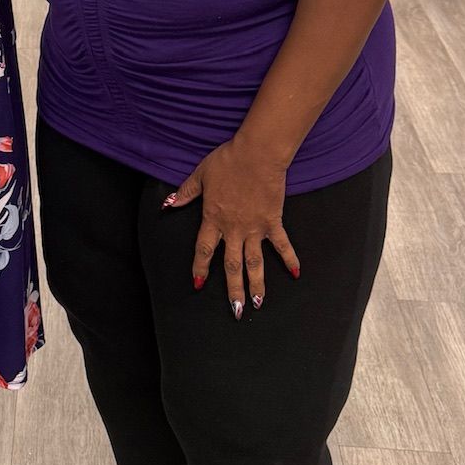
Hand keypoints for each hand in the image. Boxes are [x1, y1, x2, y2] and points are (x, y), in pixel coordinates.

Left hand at [165, 134, 299, 317]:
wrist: (256, 154)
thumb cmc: (227, 161)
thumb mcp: (200, 175)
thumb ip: (186, 192)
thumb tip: (168, 204)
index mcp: (213, 218)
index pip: (204, 249)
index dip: (200, 267)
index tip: (198, 283)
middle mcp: (234, 229)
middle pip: (232, 265)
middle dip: (233, 289)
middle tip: (235, 310)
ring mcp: (255, 228)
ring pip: (255, 262)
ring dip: (257, 283)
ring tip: (257, 304)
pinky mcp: (273, 221)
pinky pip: (282, 244)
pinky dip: (289, 258)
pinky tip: (296, 273)